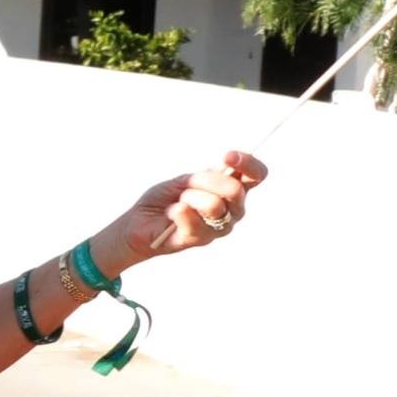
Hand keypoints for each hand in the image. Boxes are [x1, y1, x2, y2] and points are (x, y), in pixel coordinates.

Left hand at [90, 151, 262, 275]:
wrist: (140, 222)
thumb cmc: (165, 199)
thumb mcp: (186, 180)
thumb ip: (207, 177)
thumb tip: (225, 168)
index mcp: (232, 191)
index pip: (256, 175)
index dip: (249, 163)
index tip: (228, 156)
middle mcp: (233, 210)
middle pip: (235, 190)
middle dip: (206, 181)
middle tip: (187, 185)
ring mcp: (219, 227)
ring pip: (214, 205)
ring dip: (189, 197)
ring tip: (178, 202)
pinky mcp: (200, 239)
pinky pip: (194, 221)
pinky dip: (178, 211)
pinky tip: (171, 213)